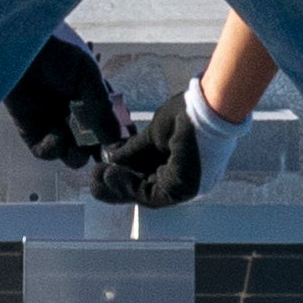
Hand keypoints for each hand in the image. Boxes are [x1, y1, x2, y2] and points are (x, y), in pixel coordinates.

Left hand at [0, 27, 125, 171]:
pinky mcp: (29, 129)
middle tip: (98, 151)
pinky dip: (53, 150)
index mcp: (93, 102)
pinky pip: (44, 151)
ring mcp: (53, 124)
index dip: (120, 141)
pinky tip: (57, 138)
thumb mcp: (88, 77)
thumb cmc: (57, 53)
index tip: (125, 147)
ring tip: (76, 145)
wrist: (18, 44)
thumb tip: (117, 141)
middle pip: (94, 148)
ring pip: (71, 155)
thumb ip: (102, 109)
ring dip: (77, 155)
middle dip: (98, 153)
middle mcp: (75, 117)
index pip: (112, 130)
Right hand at [91, 88, 246, 210]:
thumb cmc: (188, 113)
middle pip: (146, 188)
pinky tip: (111, 174)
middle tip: (94, 179)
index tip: (103, 168)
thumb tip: (113, 157)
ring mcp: (189, 186)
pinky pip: (152, 195)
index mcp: (182, 164)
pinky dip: (128, 187)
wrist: (208, 108)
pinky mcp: (185, 188)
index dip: (124, 175)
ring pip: (146, 194)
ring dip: (119, 188)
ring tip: (99, 175)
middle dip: (116, 186)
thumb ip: (135, 150)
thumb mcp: (154, 134)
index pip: (149, 175)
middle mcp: (187, 179)